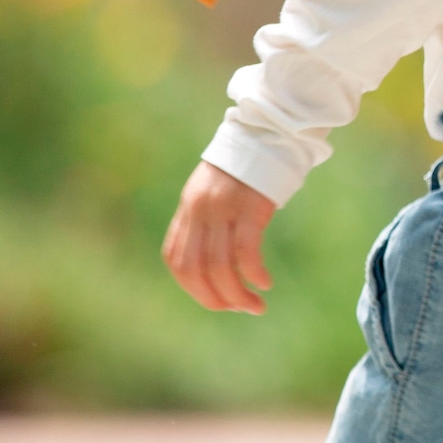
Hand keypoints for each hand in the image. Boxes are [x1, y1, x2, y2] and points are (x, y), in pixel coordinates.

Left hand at [164, 164, 275, 314]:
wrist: (266, 133)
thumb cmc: (245, 168)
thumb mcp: (213, 193)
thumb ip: (206, 222)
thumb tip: (212, 265)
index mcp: (188, 209)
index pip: (177, 261)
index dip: (193, 289)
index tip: (217, 300)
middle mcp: (200, 210)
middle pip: (195, 269)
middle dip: (214, 299)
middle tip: (237, 309)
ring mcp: (224, 207)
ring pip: (219, 265)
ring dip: (237, 294)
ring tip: (256, 306)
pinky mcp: (250, 206)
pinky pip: (245, 250)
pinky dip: (253, 273)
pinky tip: (265, 283)